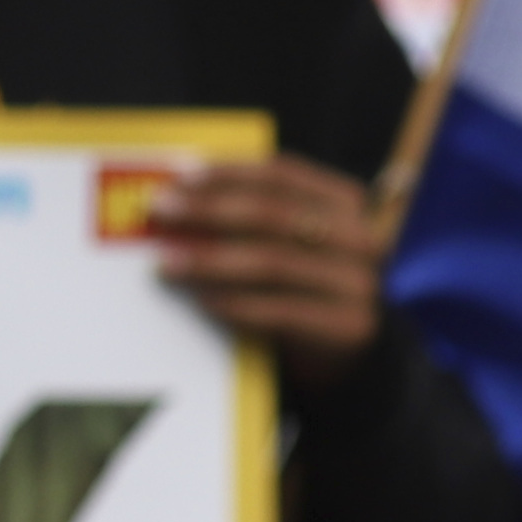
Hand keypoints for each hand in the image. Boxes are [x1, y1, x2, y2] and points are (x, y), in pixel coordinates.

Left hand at [150, 156, 385, 383]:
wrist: (339, 348)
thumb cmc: (298, 284)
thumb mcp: (286, 243)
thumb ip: (249, 217)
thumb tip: (179, 199)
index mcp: (346, 203)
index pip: (283, 176)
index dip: (229, 173)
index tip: (179, 178)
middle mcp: (359, 237)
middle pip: (274, 215)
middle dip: (210, 210)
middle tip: (161, 211)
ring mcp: (358, 282)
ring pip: (273, 263)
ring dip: (211, 261)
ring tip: (166, 263)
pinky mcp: (348, 326)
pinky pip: (281, 311)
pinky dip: (236, 304)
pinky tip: (200, 300)